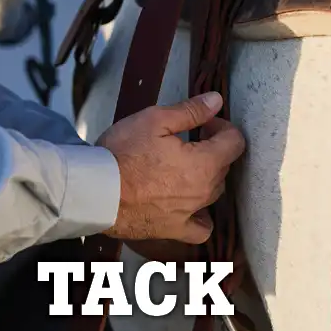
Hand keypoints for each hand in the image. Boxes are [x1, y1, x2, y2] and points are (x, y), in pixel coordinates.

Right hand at [96, 92, 244, 243]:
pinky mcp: (175, 230)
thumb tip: (216, 100)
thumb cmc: (123, 153)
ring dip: (206, 176)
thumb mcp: (155, 120)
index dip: (222, 126)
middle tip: (189, 139)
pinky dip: (202, 216)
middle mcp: (205, 190)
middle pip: (224, 166)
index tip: (204, 123)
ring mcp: (191, 213)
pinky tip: (192, 207)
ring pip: (213, 192)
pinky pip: (201, 228)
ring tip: (183, 166)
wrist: (96, 192)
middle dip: (212, 148)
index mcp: (205, 162)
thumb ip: (190, 111)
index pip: (234, 142)